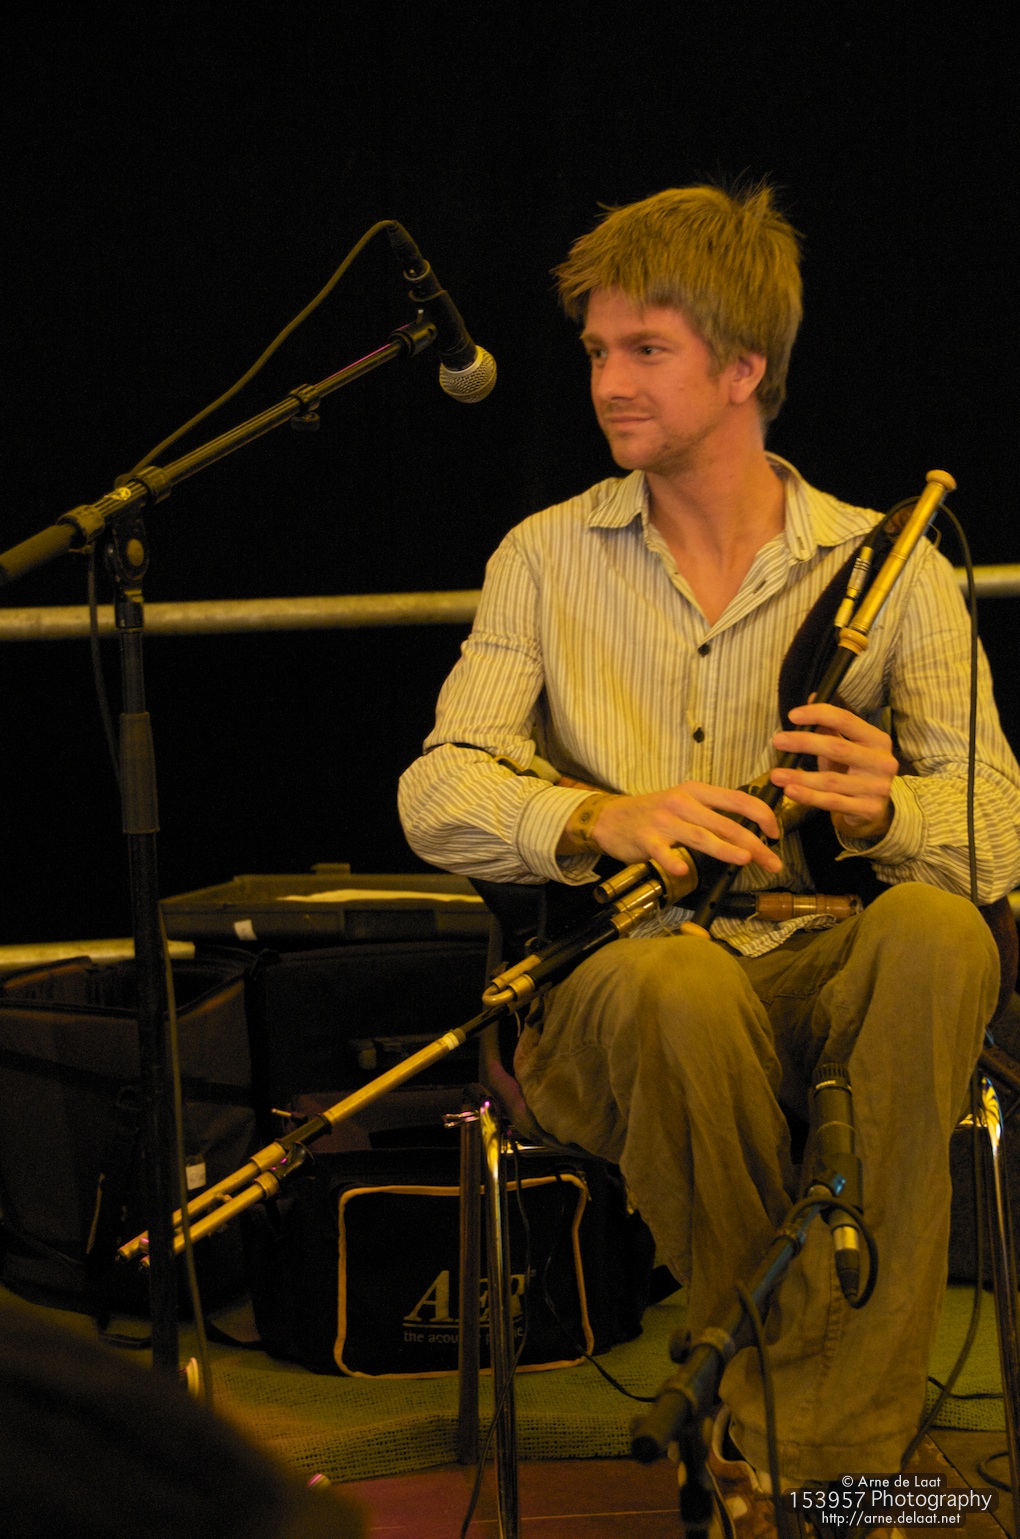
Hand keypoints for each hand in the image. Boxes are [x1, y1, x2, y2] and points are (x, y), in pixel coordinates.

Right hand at [586, 781, 783, 880]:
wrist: (610, 818)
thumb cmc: (654, 813)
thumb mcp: (684, 803)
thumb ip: (711, 813)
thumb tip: (747, 832)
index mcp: (696, 791)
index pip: (736, 799)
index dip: (760, 814)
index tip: (775, 832)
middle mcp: (682, 802)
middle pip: (724, 823)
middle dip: (753, 843)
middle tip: (772, 861)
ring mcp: (663, 821)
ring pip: (700, 836)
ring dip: (725, 848)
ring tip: (745, 859)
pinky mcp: (646, 839)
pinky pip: (662, 852)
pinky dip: (672, 860)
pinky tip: (681, 869)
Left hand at [770, 701, 897, 842]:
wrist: (875, 809)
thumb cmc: (854, 771)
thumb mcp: (846, 746)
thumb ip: (830, 725)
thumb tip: (812, 696)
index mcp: (877, 739)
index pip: (846, 720)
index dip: (819, 714)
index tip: (793, 716)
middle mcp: (882, 762)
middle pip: (837, 748)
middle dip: (804, 743)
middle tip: (777, 741)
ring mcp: (876, 787)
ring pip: (831, 780)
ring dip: (800, 776)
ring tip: (776, 774)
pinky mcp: (868, 809)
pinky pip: (832, 802)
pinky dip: (809, 797)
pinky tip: (790, 791)